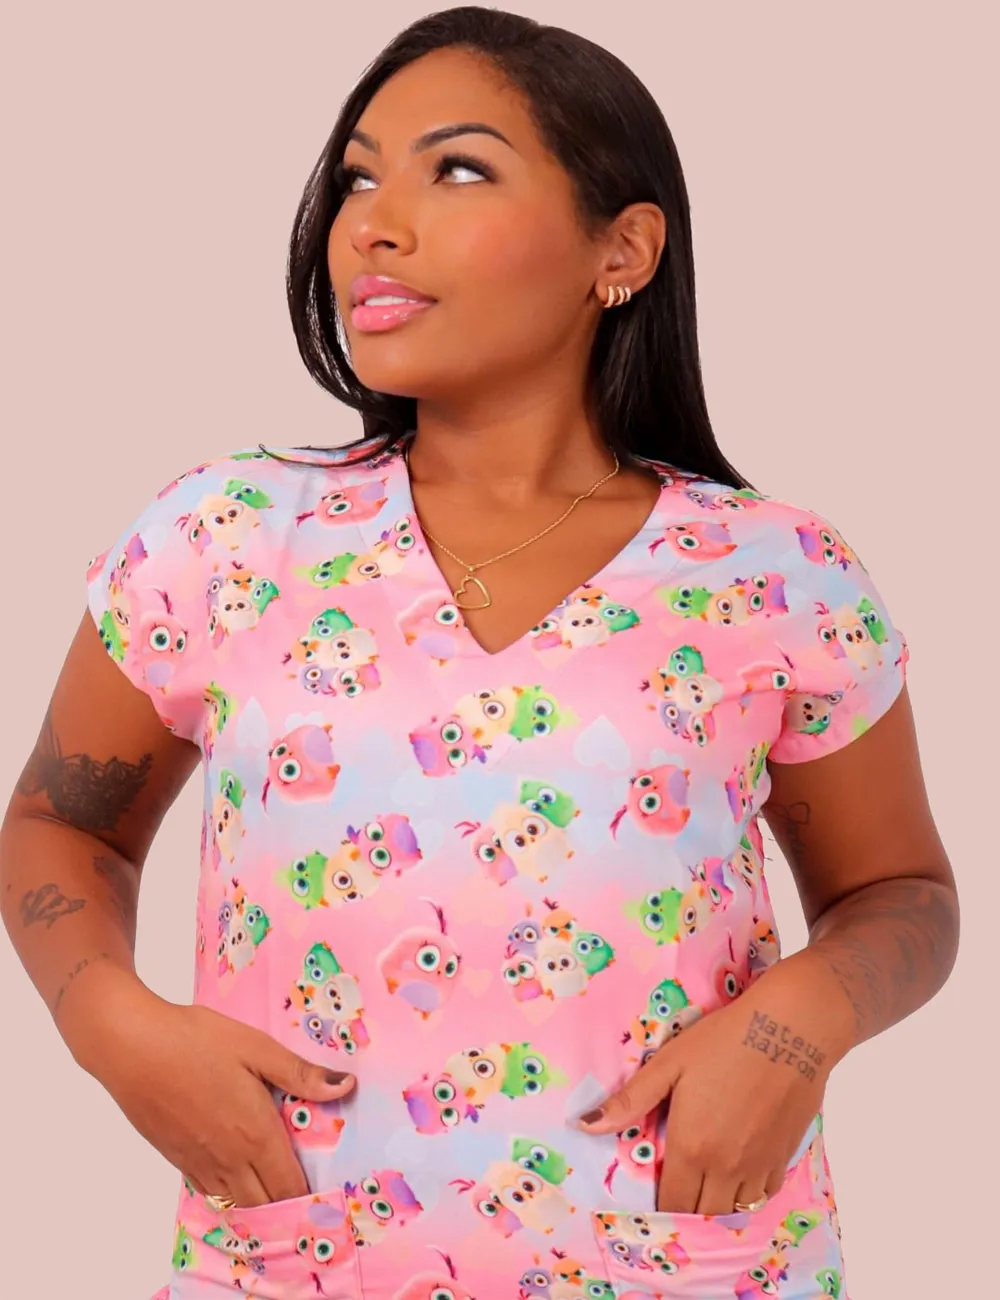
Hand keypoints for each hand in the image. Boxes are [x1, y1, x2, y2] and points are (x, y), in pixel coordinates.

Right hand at [70, 973, 355, 1206]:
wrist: (131, 1047)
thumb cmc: (195, 1040)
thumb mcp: (256, 1047)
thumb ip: (300, 1074)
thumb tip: (346, 1086)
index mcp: (255, 1134)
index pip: (289, 1186)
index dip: (310, 1194)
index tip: (327, 1187)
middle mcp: (228, 1158)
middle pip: (265, 1203)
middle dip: (287, 1202)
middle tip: (306, 1186)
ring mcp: (199, 1163)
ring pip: (237, 1202)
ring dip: (259, 1202)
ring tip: (275, 1184)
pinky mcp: (176, 1158)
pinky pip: (211, 1191)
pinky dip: (230, 1192)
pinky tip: (237, 1172)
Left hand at [578, 961, 836, 1213]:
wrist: (791, 1029)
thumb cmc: (725, 1040)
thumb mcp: (669, 1063)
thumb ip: (630, 1101)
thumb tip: (585, 1125)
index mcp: (693, 1147)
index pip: (673, 1202)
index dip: (660, 1203)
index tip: (654, 1190)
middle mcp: (727, 1166)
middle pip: (703, 1211)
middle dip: (687, 1205)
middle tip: (678, 1184)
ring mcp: (759, 1165)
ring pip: (735, 1208)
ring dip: (717, 1201)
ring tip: (705, 1179)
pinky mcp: (784, 1155)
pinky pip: (763, 1193)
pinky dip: (748, 1192)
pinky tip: (739, 1170)